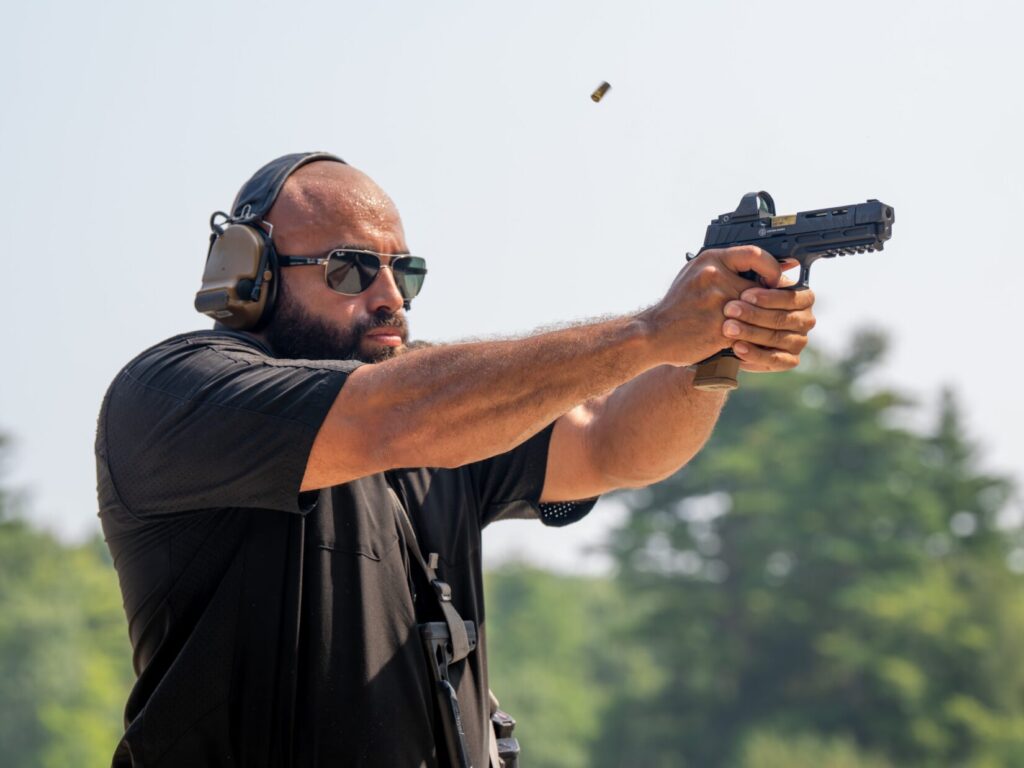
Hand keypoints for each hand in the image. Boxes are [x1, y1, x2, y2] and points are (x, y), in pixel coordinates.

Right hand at [641, 246, 786, 365]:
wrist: (654, 333)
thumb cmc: (678, 306)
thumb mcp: (696, 275)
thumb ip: (726, 268)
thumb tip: (764, 265)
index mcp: (710, 260)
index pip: (755, 255)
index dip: (772, 268)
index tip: (776, 279)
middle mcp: (714, 277)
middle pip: (760, 287)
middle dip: (767, 301)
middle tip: (771, 308)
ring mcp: (717, 303)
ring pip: (756, 312)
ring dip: (759, 321)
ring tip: (757, 325)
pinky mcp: (720, 328)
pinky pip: (747, 331)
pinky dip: (748, 336)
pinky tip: (742, 337)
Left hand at [720, 263, 815, 372]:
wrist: (728, 330)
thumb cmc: (742, 301)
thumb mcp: (748, 282)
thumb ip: (764, 271)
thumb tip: (789, 260)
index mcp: (802, 297)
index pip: (791, 297)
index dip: (768, 297)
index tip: (744, 294)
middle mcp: (805, 319)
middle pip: (782, 318)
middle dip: (754, 314)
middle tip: (729, 310)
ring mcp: (798, 341)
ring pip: (777, 338)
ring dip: (751, 333)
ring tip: (728, 328)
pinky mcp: (789, 360)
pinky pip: (776, 360)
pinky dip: (755, 354)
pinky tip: (737, 348)